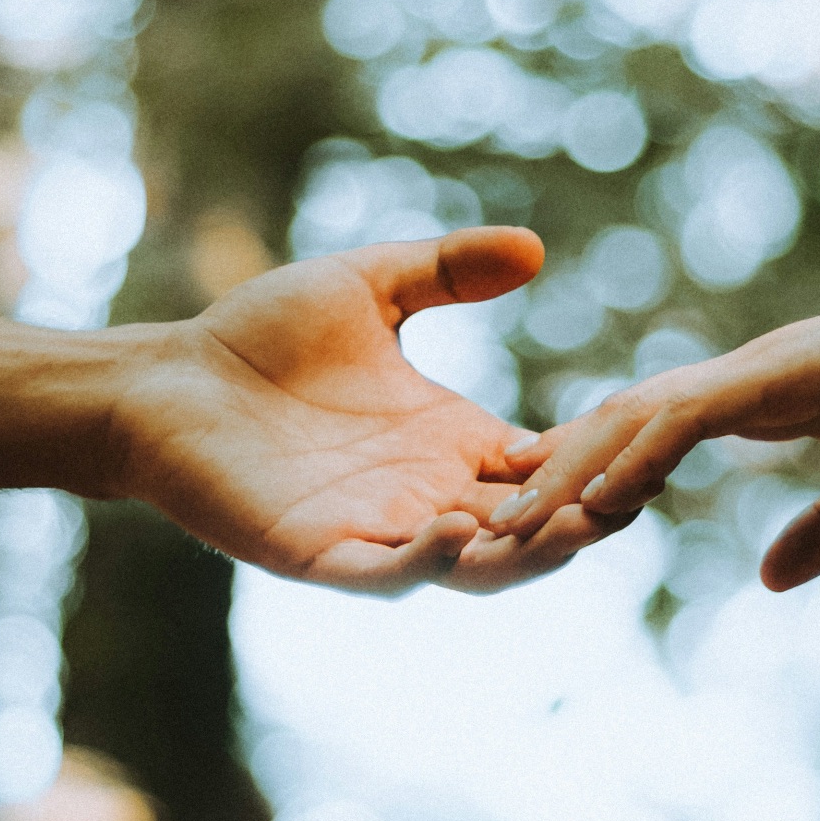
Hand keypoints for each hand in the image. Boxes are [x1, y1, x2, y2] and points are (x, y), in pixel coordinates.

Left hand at [107, 227, 632, 592]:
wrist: (166, 379)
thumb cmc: (258, 336)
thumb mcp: (371, 287)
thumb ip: (448, 270)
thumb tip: (535, 247)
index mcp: (450, 442)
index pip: (545, 468)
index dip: (596, 462)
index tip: (653, 441)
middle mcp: (427, 494)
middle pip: (530, 528)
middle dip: (582, 521)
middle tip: (634, 498)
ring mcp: (378, 531)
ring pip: (475, 566)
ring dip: (527, 556)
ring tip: (571, 526)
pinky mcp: (320, 554)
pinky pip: (388, 573)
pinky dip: (426, 564)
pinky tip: (453, 528)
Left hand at [489, 252, 819, 590]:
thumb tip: (772, 579)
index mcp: (752, 403)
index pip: (645, 438)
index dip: (587, 477)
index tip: (538, 524)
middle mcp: (735, 382)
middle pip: (616, 428)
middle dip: (550, 479)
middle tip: (483, 529)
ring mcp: (755, 373)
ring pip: (635, 420)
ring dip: (571, 473)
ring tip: (510, 523)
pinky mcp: (785, 374)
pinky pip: (693, 417)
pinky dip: (642, 455)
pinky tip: (600, 499)